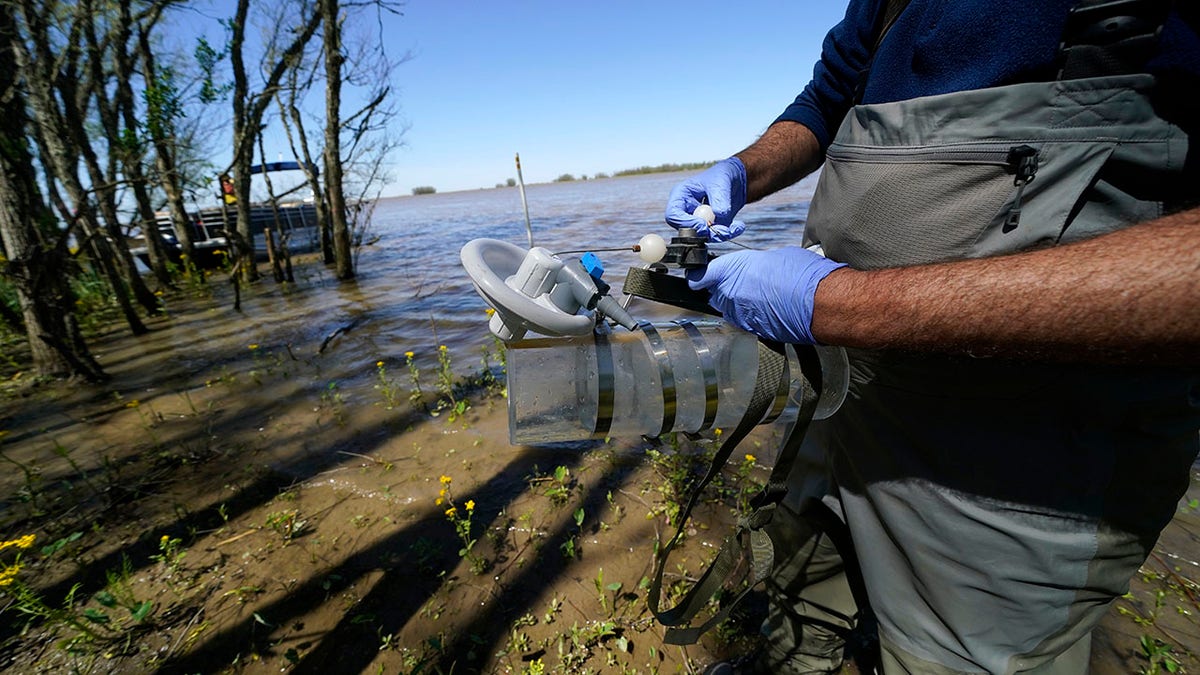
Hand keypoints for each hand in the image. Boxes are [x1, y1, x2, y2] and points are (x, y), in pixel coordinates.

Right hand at [664, 157, 747, 241]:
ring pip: (702, 237)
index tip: (704, 225)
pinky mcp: (709, 227)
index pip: (673, 215)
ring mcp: (697, 220)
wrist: (736, 180)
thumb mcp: (721, 183)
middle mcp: (686, 210)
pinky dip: (727, 234)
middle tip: (723, 230)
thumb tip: (719, 215)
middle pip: (686, 230)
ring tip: (736, 226)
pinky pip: (714, 237)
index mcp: (681, 196)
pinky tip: (738, 226)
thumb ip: (719, 200)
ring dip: (719, 235)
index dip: (686, 223)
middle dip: (705, 233)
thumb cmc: (722, 175)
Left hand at [687, 247, 846, 344]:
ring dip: (736, 303)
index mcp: (733, 270)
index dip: (700, 276)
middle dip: (721, 289)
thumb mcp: (776, 257)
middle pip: (714, 294)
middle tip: (740, 281)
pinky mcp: (754, 329)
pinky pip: (744, 321)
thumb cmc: (804, 276)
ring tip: (757, 295)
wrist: (822, 304)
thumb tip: (753, 268)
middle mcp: (732, 294)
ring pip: (728, 309)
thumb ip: (755, 265)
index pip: (702, 276)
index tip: (699, 276)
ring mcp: (742, 315)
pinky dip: (750, 315)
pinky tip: (767, 308)